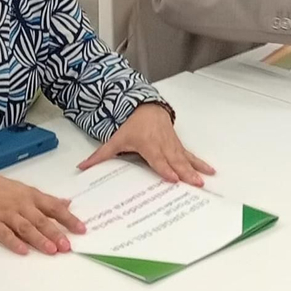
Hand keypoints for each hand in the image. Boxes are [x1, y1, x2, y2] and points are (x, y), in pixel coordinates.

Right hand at [0, 168, 84, 255]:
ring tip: (52, 250)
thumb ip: (46, 199)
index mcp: (32, 196)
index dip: (69, 219)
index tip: (81, 229)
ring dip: (40, 240)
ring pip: (26, 228)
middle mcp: (22, 205)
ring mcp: (6, 214)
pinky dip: (14, 242)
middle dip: (56, 233)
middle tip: (68, 246)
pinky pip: (4, 234)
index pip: (54, 208)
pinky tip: (23, 251)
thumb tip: (67, 203)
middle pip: (42, 220)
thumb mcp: (25, 190)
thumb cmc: (0, 188)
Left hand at [78, 103, 214, 186]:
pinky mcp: (178, 144)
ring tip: (204, 179)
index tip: (173, 177)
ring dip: (195, 169)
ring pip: (185, 158)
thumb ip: (100, 156)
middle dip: (185, 172)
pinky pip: (189, 155)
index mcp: (147, 144)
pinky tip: (208, 170)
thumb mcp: (115, 140)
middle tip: (195, 183)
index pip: (157, 159)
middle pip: (175, 161)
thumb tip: (81, 168)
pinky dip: (199, 163)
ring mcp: (172, 144)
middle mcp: (163, 144)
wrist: (145, 107)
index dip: (165, 168)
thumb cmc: (131, 125)